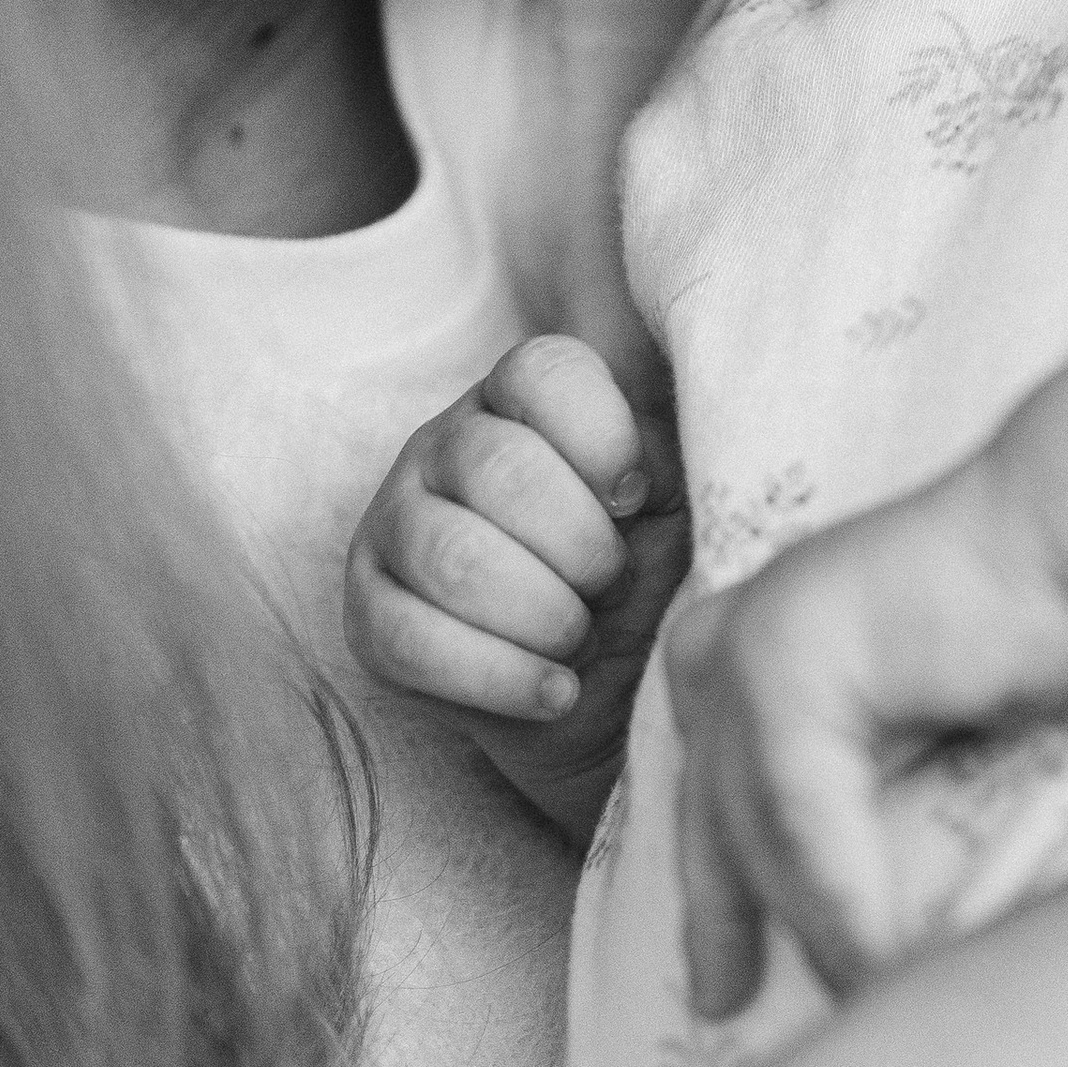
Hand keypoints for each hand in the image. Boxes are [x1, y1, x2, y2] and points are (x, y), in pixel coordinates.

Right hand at [344, 335, 685, 841]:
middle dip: (581, 547)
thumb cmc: (654, 578)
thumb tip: (698, 434)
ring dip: (543, 614)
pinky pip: (409, 641)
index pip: (543, 372)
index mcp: (524, 398)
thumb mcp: (687, 504)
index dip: (603, 441)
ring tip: (582, 640)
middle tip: (613, 585)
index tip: (638, 502)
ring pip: (451, 555)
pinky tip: (555, 690)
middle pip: (497, 467)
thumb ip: (683, 452)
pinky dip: (501, 677)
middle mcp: (446, 446)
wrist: (617, 695)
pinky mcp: (368, 615)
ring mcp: (395, 526)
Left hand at [666, 445, 1067, 1009]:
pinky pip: (802, 820)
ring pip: (761, 828)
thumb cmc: (1029, 612)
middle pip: (711, 808)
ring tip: (857, 1004)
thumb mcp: (918, 699)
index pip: (711, 771)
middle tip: (717, 1002)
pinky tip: (875, 967)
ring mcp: (756, 644)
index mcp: (758, 629)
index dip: (709, 863)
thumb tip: (875, 869)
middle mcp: (739, 632)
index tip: (716, 951)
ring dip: (811, 927)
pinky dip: (843, 903)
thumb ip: (875, 759)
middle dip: (715, 911)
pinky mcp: (794, 667)